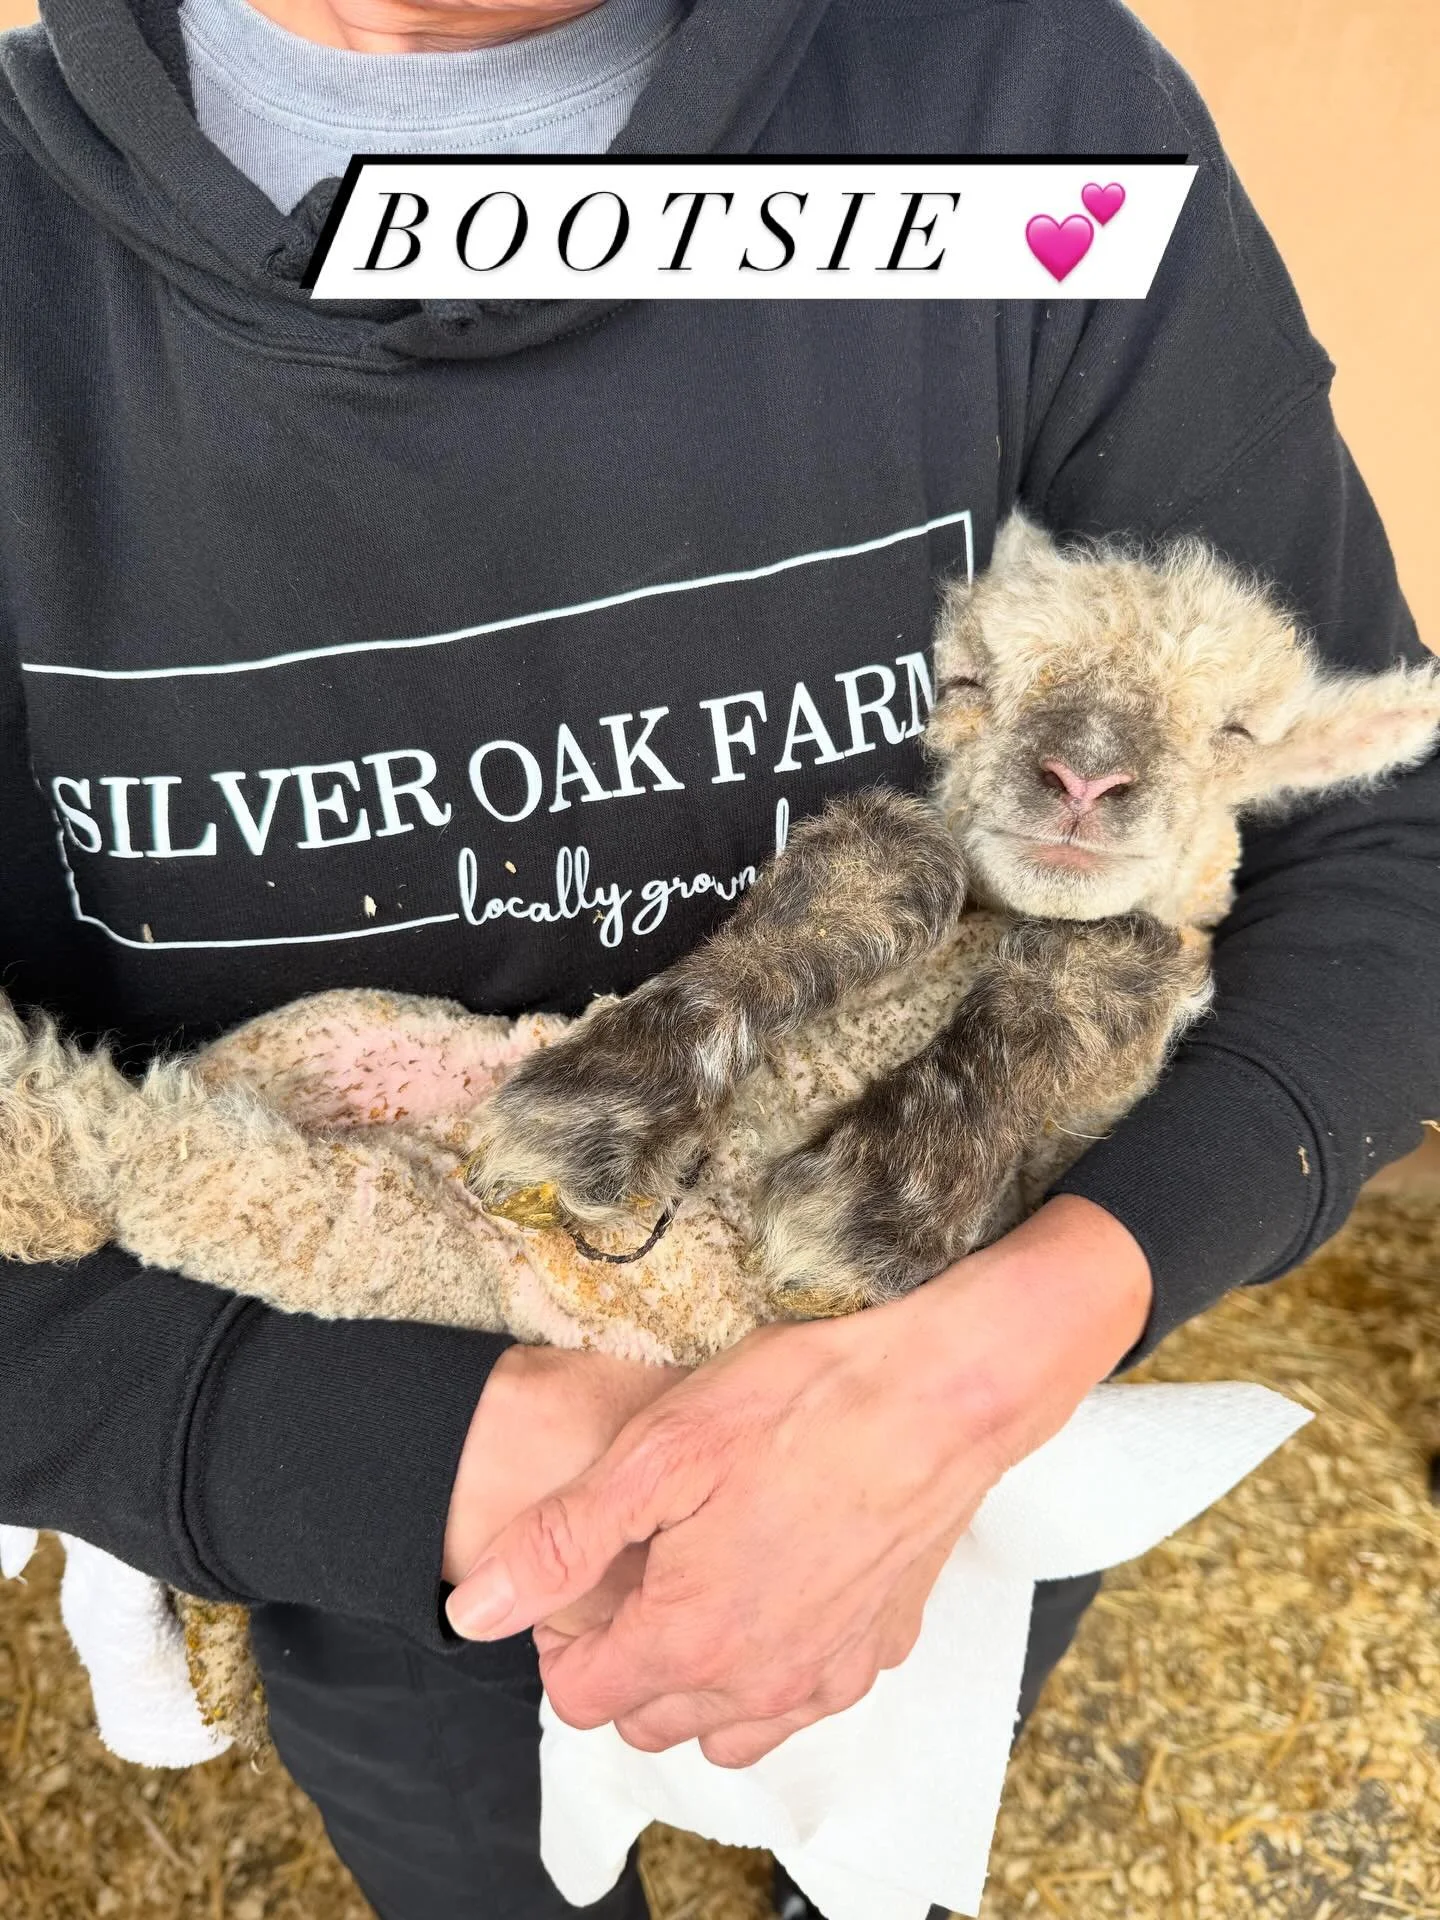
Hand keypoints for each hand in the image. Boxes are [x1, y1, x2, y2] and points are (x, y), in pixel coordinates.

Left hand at [446, 1196, 1150, 1764]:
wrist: (942, 1391)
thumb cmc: (802, 1403)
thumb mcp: (657, 1452)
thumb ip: (560, 1543)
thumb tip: (472, 1611)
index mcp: (691, 1639)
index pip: (583, 1697)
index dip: (558, 1639)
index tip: (575, 1574)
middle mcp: (760, 1682)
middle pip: (649, 1719)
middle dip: (619, 1661)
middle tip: (629, 1569)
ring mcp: (827, 1673)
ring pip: (726, 1727)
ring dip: (691, 1681)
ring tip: (693, 1584)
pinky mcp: (879, 1647)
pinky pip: (801, 1701)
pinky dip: (768, 1672)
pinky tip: (772, 1591)